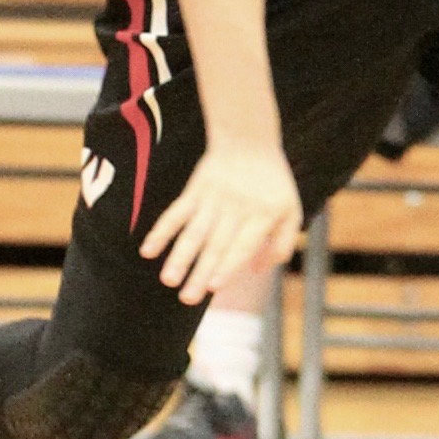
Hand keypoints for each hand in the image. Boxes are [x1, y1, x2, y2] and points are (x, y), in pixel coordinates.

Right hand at [141, 140, 304, 303]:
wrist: (248, 140)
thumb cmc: (272, 182)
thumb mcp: (290, 210)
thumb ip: (281, 243)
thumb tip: (257, 271)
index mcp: (261, 215)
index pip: (241, 245)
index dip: (226, 267)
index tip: (212, 288)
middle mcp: (235, 208)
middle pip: (214, 245)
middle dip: (199, 272)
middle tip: (186, 298)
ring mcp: (212, 199)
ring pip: (193, 232)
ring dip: (178, 257)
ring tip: (167, 280)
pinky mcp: (194, 191)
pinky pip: (175, 213)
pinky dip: (160, 232)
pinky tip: (148, 250)